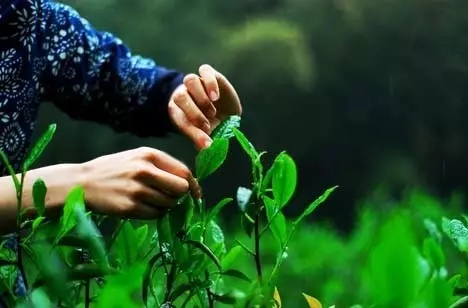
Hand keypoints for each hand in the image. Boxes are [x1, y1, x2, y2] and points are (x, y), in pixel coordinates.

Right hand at [81, 147, 200, 218]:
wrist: (82, 183)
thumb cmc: (113, 169)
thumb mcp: (136, 157)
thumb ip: (162, 166)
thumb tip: (188, 182)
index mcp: (149, 155)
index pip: (183, 171)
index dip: (192, 184)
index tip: (195, 192)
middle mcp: (144, 171)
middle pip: (180, 189)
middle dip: (179, 195)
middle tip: (170, 196)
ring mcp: (137, 190)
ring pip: (169, 203)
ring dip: (166, 205)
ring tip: (153, 200)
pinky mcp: (129, 208)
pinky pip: (156, 215)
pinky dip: (155, 213)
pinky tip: (145, 207)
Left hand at [168, 64, 241, 149]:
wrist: (226, 112)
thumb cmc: (212, 125)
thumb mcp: (206, 133)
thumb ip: (202, 139)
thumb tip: (207, 148)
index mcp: (179, 111)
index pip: (179, 117)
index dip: (190, 126)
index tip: (205, 133)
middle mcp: (186, 94)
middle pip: (180, 96)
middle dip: (194, 112)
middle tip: (207, 123)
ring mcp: (197, 83)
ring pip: (190, 80)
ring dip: (201, 97)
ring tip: (212, 111)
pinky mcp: (210, 74)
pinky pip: (205, 70)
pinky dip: (210, 82)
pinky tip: (215, 97)